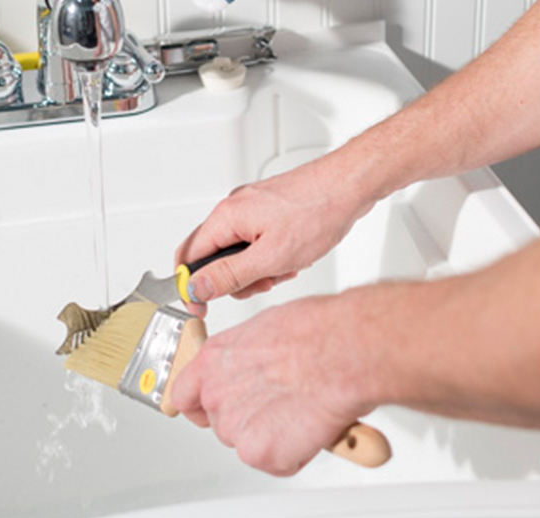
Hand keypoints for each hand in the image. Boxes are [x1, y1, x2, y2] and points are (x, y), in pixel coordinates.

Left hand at [169, 294, 373, 475]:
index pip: (184, 396)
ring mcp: (233, 425)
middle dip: (249, 422)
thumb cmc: (317, 333)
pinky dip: (296, 454)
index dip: (201, 407)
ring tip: (302, 411)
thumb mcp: (267, 330)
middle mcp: (216, 393)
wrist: (343, 352)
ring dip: (273, 437)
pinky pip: (276, 463)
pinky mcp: (257, 452)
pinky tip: (310, 429)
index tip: (211, 410)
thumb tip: (257, 367)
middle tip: (281, 408)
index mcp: (214, 359)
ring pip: (249, 444)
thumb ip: (249, 358)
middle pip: (220, 424)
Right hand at [175, 152, 374, 316]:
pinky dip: (272, 257)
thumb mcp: (271, 257)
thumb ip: (230, 275)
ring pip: (238, 253)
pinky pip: (257, 243)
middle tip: (262, 282)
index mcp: (226, 217)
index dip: (192, 287)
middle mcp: (234, 209)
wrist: (350, 186)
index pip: (189, 258)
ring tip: (285, 267)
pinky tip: (293, 256)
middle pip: (213, 257)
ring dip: (259, 269)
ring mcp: (251, 209)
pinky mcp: (269, 211)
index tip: (200, 308)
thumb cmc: (318, 211)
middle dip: (236, 278)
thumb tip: (197, 287)